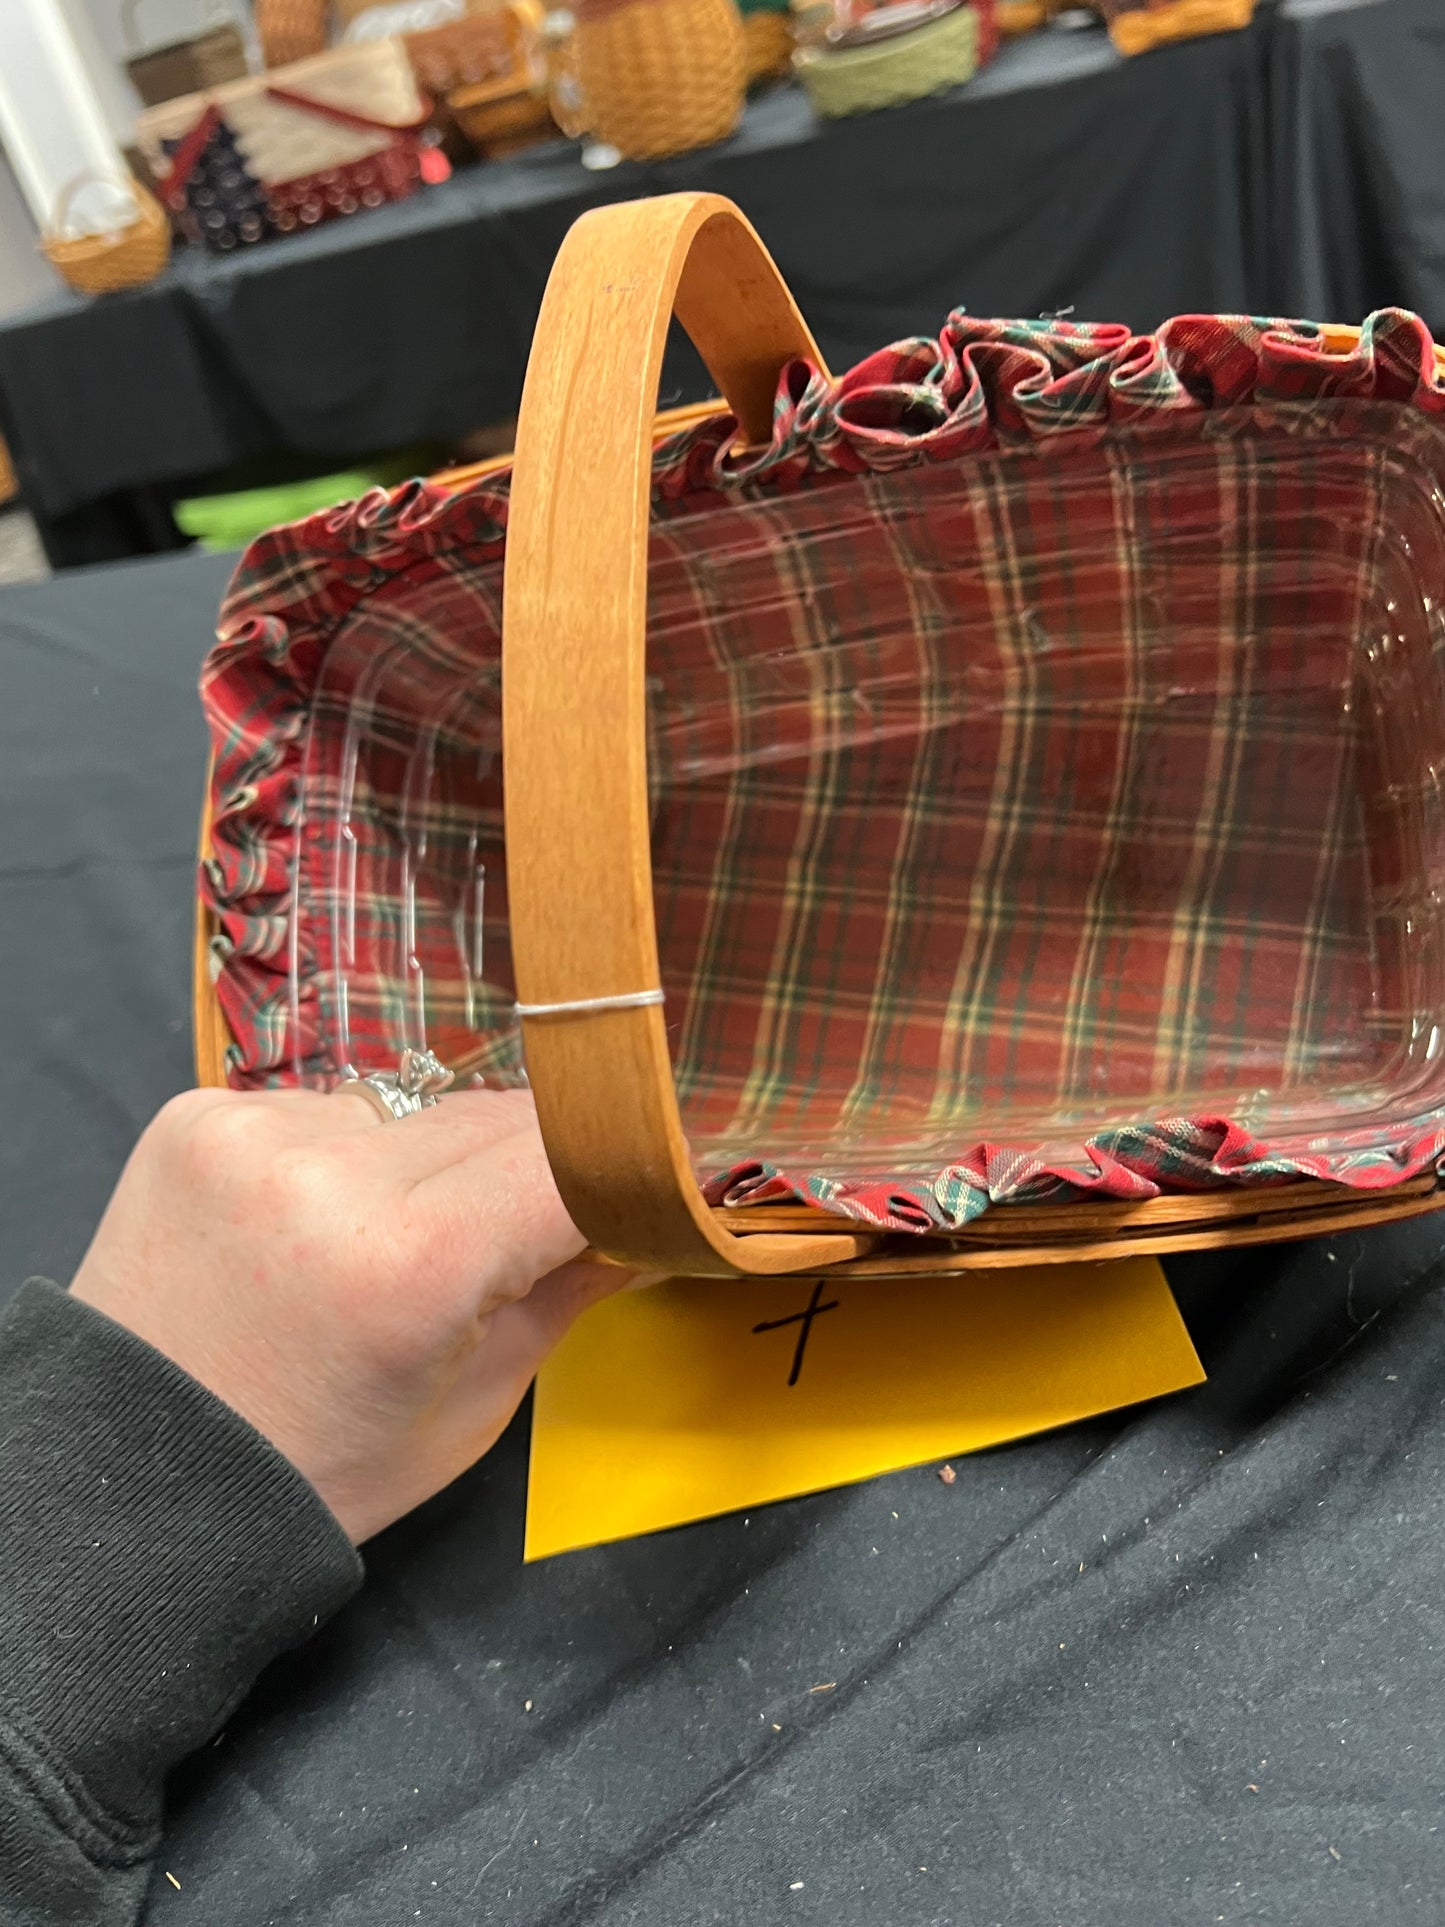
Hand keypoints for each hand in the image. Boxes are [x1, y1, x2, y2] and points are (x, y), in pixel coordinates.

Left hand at [70, 1085, 619, 1541]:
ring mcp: (255, 1134)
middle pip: (495, 1120)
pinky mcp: (199, 1115)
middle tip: (507, 1239)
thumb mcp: (472, 1408)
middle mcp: (333, 1174)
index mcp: (417, 1264)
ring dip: (427, 1159)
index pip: (569, 1159)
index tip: (644, 1182)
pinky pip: (323, 1108)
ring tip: (382, 1243)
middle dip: (522, 1171)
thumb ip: (571, 1293)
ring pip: (411, 1110)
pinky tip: (306, 1224)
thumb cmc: (318, 1467)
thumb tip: (654, 1216)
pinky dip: (339, 1155)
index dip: (618, 1170)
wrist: (134, 1481)